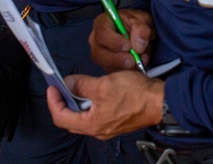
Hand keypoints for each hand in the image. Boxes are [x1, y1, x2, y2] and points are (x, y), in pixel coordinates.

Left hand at [46, 72, 163, 139]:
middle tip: (61, 87)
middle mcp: (98, 130)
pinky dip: (90, 103)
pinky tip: (94, 90)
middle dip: (63, 102)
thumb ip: (81, 85)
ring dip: (77, 102)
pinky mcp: (116, 121)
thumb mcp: (103, 85)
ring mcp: (107, 127)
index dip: (53, 101)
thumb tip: (68, 83)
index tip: (52, 87)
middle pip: (71, 119)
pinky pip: (96, 114)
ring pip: (84, 116)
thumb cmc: (133, 94)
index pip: (61, 117)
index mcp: (91, 124)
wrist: (160, 101)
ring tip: (76, 86)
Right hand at [89, 8, 154, 71]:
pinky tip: (136, 67)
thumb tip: (137, 46)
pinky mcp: (106, 66)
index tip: (128, 46)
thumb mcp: (143, 20)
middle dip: (117, 59)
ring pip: (105, 65)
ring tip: (138, 63)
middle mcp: (96, 39)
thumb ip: (142, 29)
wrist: (141, 34)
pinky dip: (124, 72)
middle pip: (99, 53)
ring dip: (122, 67)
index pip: (102, 33)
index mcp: (103, 23)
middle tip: (132, 61)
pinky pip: (112, 72)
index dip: (115, 42)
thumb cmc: (138, 24)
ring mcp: (100, 54)